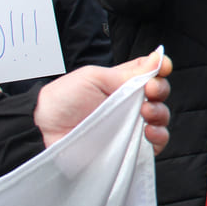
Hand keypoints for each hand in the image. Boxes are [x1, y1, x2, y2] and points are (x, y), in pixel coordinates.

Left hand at [34, 51, 172, 153]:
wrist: (45, 131)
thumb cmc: (62, 101)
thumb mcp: (92, 77)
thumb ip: (126, 72)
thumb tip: (156, 58)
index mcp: (122, 82)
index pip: (151, 72)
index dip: (160, 67)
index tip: (161, 67)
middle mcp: (129, 103)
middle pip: (159, 93)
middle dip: (160, 89)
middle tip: (149, 90)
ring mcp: (131, 125)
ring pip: (161, 116)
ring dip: (160, 112)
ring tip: (145, 113)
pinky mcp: (130, 148)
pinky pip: (155, 143)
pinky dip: (159, 136)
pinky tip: (148, 131)